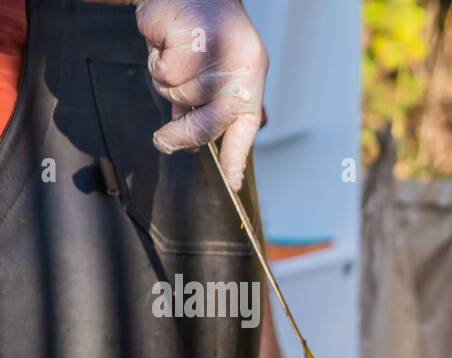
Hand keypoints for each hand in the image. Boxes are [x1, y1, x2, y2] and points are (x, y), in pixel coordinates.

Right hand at [90, 0, 267, 190]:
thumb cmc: (202, 32)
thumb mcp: (210, 72)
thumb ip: (202, 104)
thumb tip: (186, 138)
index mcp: (249, 85)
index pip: (244, 130)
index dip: (235, 160)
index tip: (231, 185)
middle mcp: (237, 75)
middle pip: (207, 123)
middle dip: (182, 137)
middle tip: (163, 142)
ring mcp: (215, 61)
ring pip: (177, 96)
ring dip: (168, 81)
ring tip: (177, 55)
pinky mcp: (189, 44)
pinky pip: (164, 72)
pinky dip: (158, 60)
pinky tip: (168, 41)